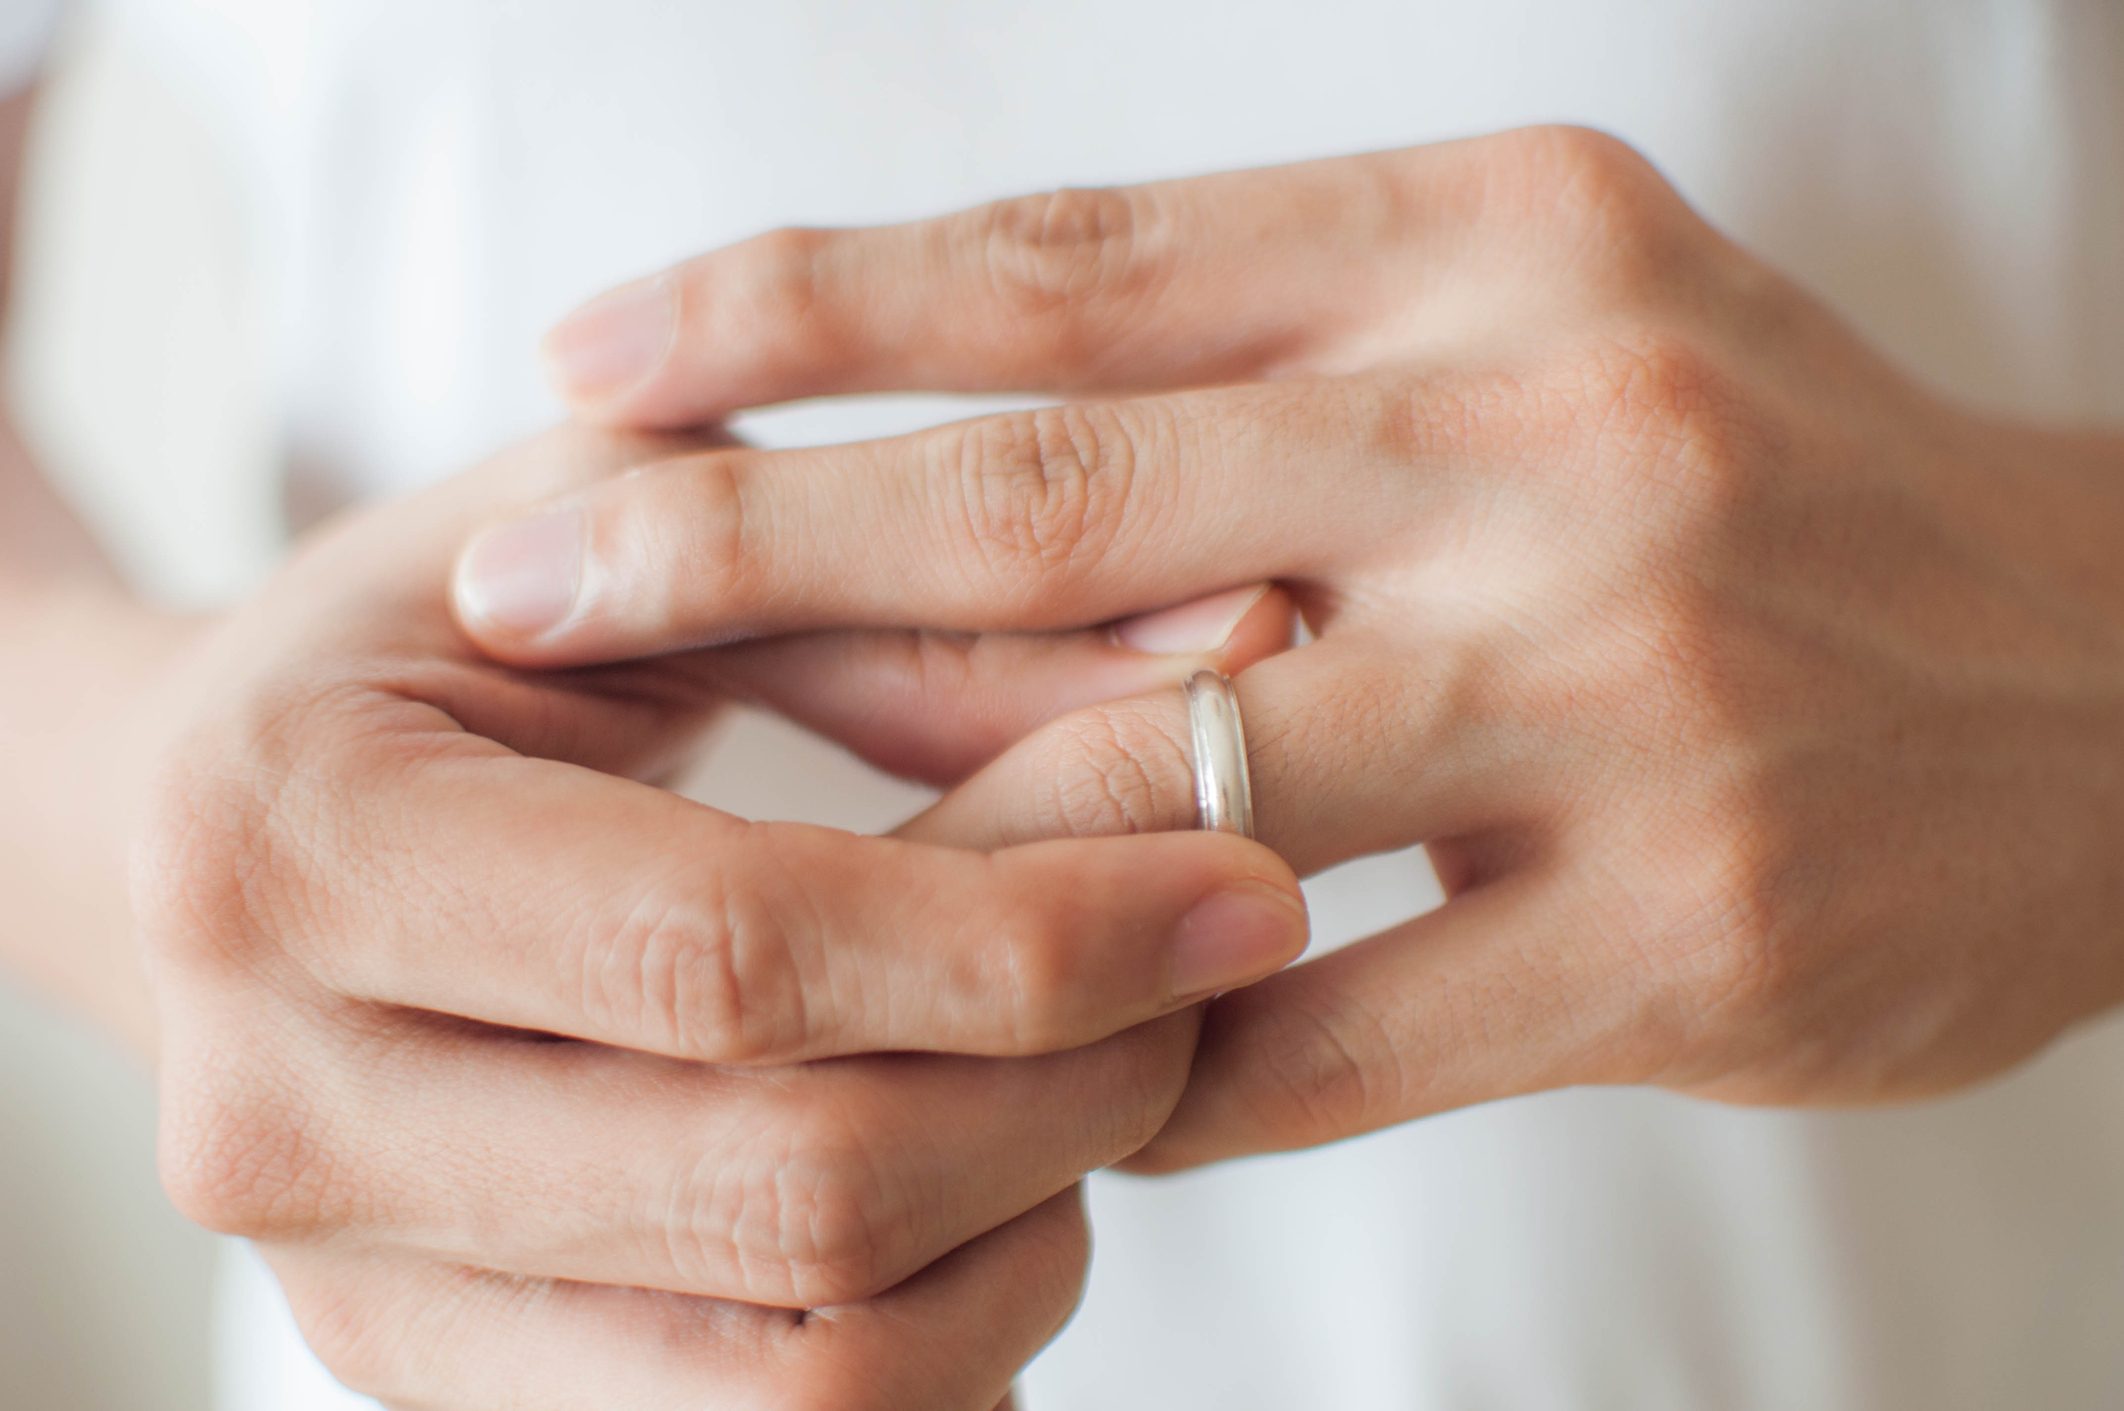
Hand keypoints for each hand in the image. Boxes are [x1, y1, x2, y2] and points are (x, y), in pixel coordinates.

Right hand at [132, 423, 1306, 1406]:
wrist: (227, 820)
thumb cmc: (456, 640)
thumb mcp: (662, 544)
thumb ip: (932, 612)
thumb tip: (1247, 655)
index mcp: (298, 844)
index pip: (732, 955)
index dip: (1035, 936)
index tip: (1247, 881)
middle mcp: (281, 1112)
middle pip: (798, 1198)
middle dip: (1077, 1087)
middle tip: (1203, 962)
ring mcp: (357, 1293)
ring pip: (815, 1375)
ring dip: (1035, 1226)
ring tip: (1090, 1062)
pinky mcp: (446, 1387)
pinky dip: (952, 1326)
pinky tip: (991, 1168)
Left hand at [471, 126, 2123, 1175]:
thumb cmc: (1766, 481)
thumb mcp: (1543, 326)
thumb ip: (1266, 376)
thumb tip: (931, 490)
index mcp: (1496, 249)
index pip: (1063, 265)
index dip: (794, 312)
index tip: (591, 363)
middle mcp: (1550, 438)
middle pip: (1047, 495)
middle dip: (743, 542)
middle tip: (520, 577)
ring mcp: (1622, 696)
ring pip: (1152, 779)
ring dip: (915, 838)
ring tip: (728, 868)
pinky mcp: (1689, 938)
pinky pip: (1311, 1028)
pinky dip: (1137, 1044)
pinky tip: (1029, 1064)